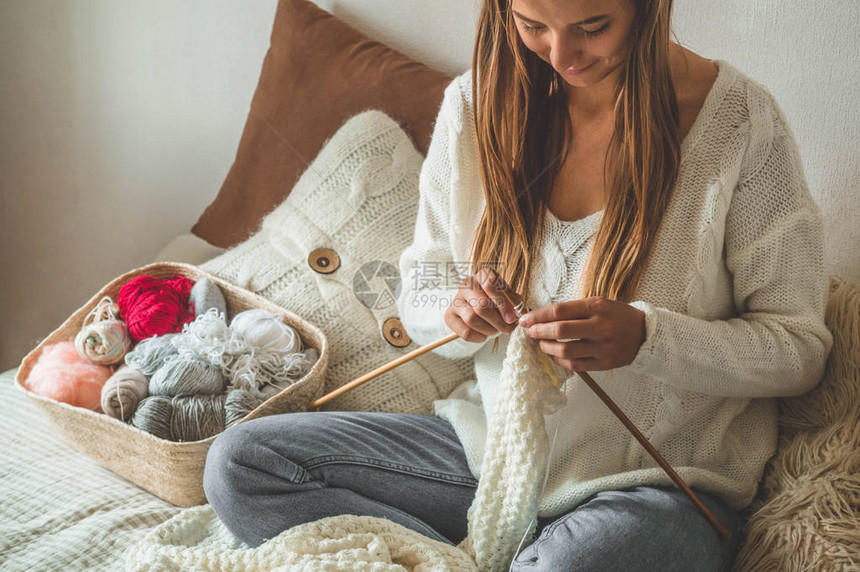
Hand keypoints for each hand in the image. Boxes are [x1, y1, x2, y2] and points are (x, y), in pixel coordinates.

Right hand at [444, 267, 518, 342]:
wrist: (481, 310)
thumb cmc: (498, 302)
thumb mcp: (510, 299)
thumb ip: (514, 304)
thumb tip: (514, 315)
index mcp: (483, 275)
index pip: (490, 285)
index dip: (502, 304)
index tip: (511, 318)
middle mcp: (466, 284)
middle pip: (481, 305)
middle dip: (498, 322)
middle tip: (507, 329)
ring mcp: (455, 299)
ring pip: (472, 318)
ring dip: (488, 330)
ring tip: (496, 332)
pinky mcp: (449, 315)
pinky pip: (465, 331)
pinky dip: (478, 337)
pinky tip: (484, 335)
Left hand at [518, 297, 645, 371]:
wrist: (644, 334)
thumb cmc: (616, 315)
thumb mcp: (598, 303)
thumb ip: (573, 309)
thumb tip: (541, 316)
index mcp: (597, 307)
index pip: (560, 310)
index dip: (538, 316)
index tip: (525, 319)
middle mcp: (600, 326)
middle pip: (561, 331)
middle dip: (539, 331)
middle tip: (529, 332)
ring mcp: (603, 347)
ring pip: (566, 351)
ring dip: (547, 348)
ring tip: (541, 343)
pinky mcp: (604, 364)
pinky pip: (575, 365)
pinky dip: (560, 360)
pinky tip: (554, 355)